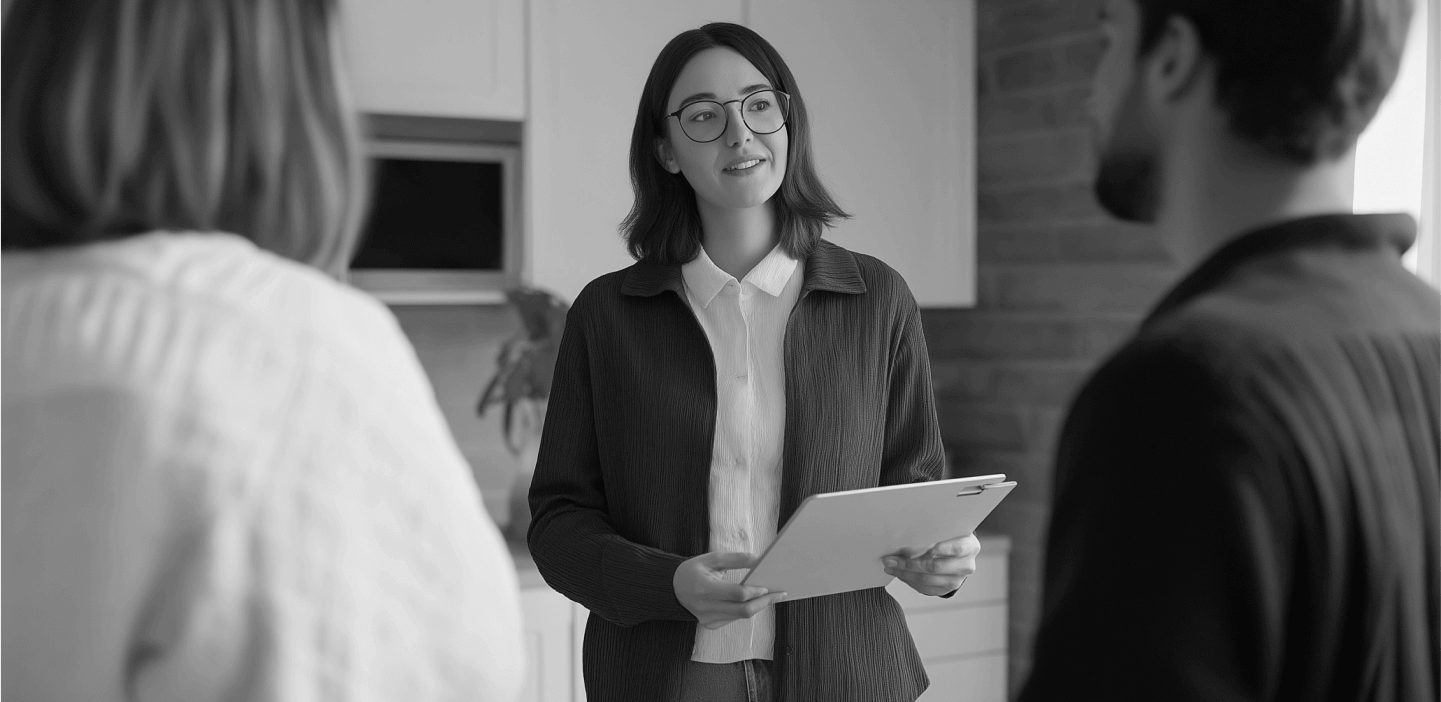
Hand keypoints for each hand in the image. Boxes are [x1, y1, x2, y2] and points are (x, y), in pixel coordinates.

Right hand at [673, 552, 787, 629]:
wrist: (671, 590)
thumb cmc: (692, 571)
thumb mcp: (710, 558)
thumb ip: (735, 559)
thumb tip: (758, 560)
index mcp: (704, 588)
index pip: (737, 594)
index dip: (755, 591)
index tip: (768, 586)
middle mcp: (706, 607)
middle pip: (743, 610)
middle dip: (765, 602)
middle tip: (780, 594)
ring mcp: (708, 619)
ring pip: (740, 616)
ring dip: (757, 606)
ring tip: (771, 596)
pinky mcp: (710, 625)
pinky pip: (733, 619)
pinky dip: (745, 610)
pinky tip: (754, 601)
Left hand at [882, 533, 980, 596]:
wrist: (959, 553)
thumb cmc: (950, 537)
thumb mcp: (947, 530)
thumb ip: (932, 531)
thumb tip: (903, 534)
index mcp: (969, 546)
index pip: (952, 547)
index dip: (929, 548)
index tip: (906, 547)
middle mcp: (966, 565)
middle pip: (934, 566)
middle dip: (908, 563)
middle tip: (890, 558)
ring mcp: (957, 580)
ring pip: (926, 579)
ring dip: (904, 573)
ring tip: (890, 566)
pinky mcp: (947, 589)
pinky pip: (925, 588)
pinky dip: (909, 581)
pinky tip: (899, 573)